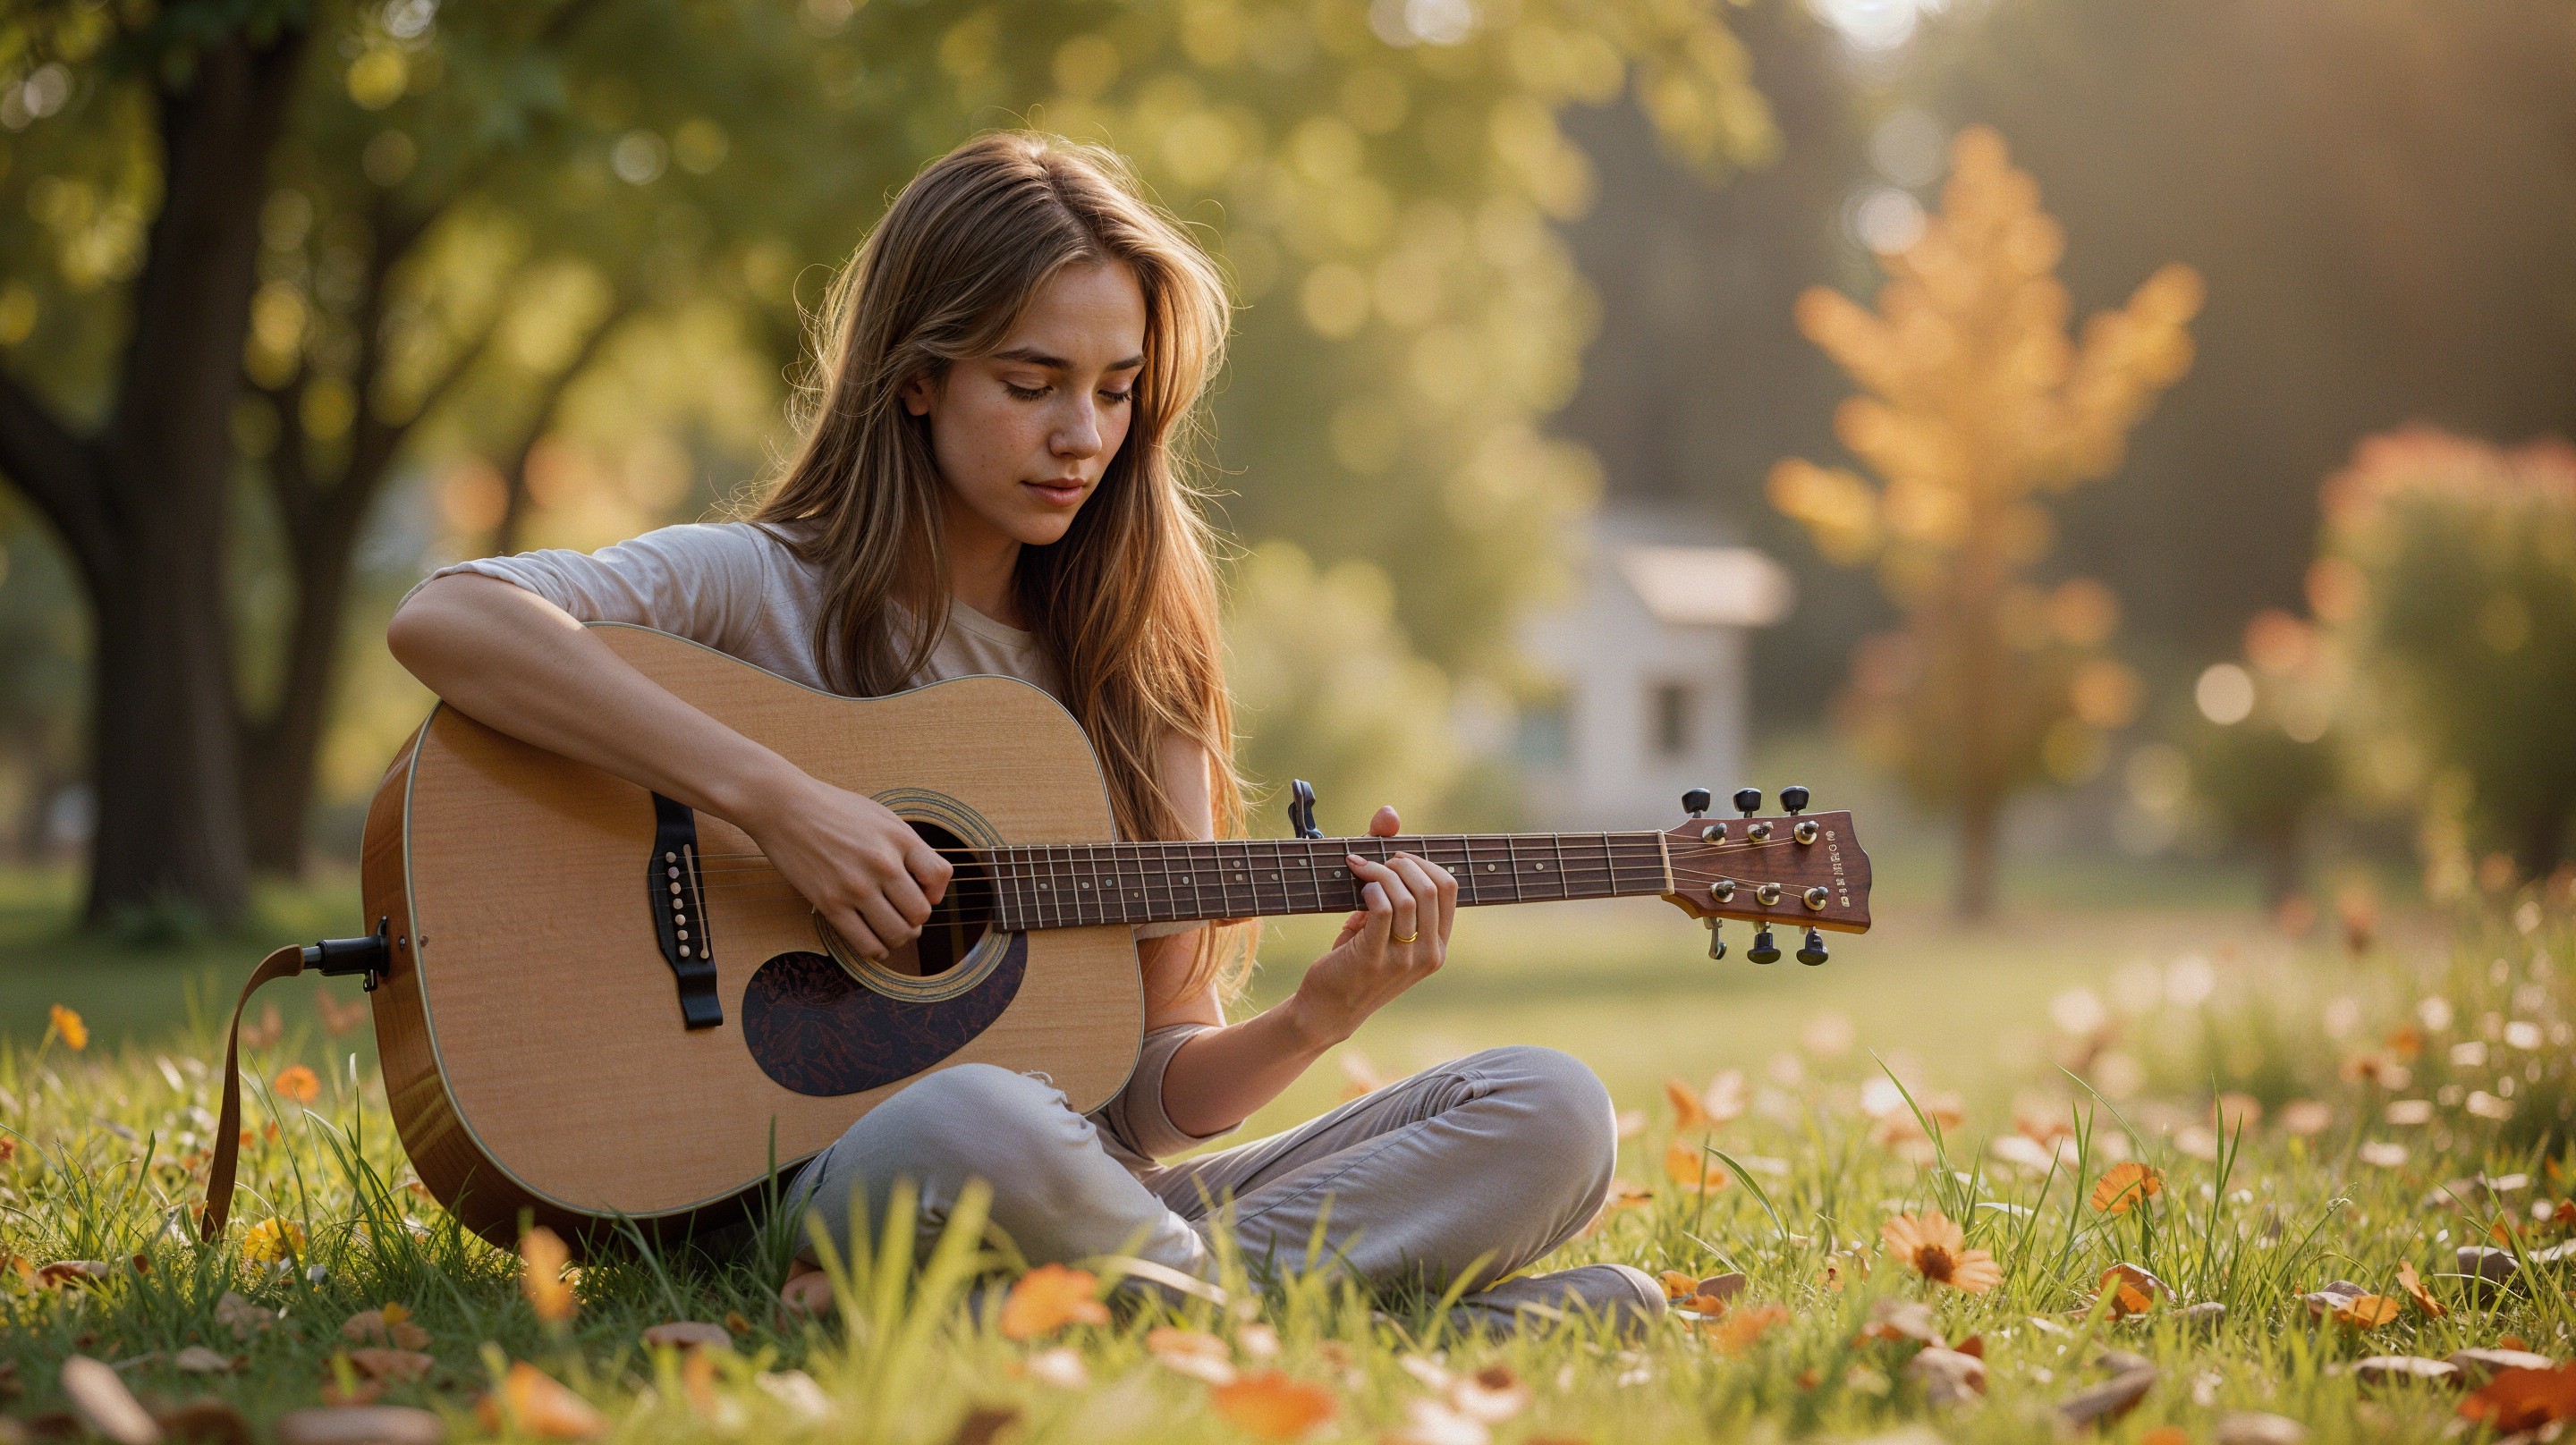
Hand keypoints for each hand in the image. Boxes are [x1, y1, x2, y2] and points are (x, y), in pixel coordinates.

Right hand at [740, 773, 952, 959]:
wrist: (784, 808)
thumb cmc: (834, 810)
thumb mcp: (881, 817)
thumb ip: (909, 848)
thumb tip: (930, 890)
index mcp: (899, 838)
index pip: (940, 877)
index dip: (935, 891)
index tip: (923, 892)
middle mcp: (882, 863)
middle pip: (920, 912)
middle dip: (916, 919)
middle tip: (903, 914)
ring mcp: (856, 886)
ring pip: (897, 933)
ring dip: (898, 937)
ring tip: (889, 928)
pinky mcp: (830, 904)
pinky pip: (865, 943)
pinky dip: (875, 949)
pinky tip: (873, 941)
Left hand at [1285, 805, 1458, 1046]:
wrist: (1328, 1010)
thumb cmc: (1354, 960)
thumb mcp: (1379, 920)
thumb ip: (1388, 872)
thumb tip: (1389, 813)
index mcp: (1438, 945)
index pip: (1450, 888)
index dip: (1423, 862)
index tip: (1396, 860)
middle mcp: (1430, 954)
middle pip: (1433, 886)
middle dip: (1403, 862)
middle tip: (1375, 861)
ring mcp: (1405, 960)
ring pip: (1407, 895)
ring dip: (1381, 871)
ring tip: (1360, 868)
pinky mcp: (1375, 959)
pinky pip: (1382, 908)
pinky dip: (1370, 887)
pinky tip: (1358, 885)